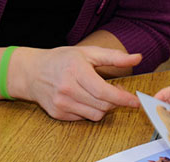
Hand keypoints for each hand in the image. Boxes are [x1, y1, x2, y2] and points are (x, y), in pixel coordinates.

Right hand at [11, 46, 141, 120]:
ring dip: (105, 107)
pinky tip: (87, 98)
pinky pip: (84, 118)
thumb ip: (115, 57)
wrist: (32, 72)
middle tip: (119, 90)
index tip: (135, 101)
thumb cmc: (62, 59)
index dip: (122, 98)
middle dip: (116, 101)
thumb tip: (137, 58)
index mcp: (76, 71)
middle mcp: (67, 89)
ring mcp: (61, 103)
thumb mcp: (89, 52)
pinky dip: (91, 110)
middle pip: (102, 105)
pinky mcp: (58, 114)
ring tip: (102, 94)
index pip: (103, 91)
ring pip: (95, 114)